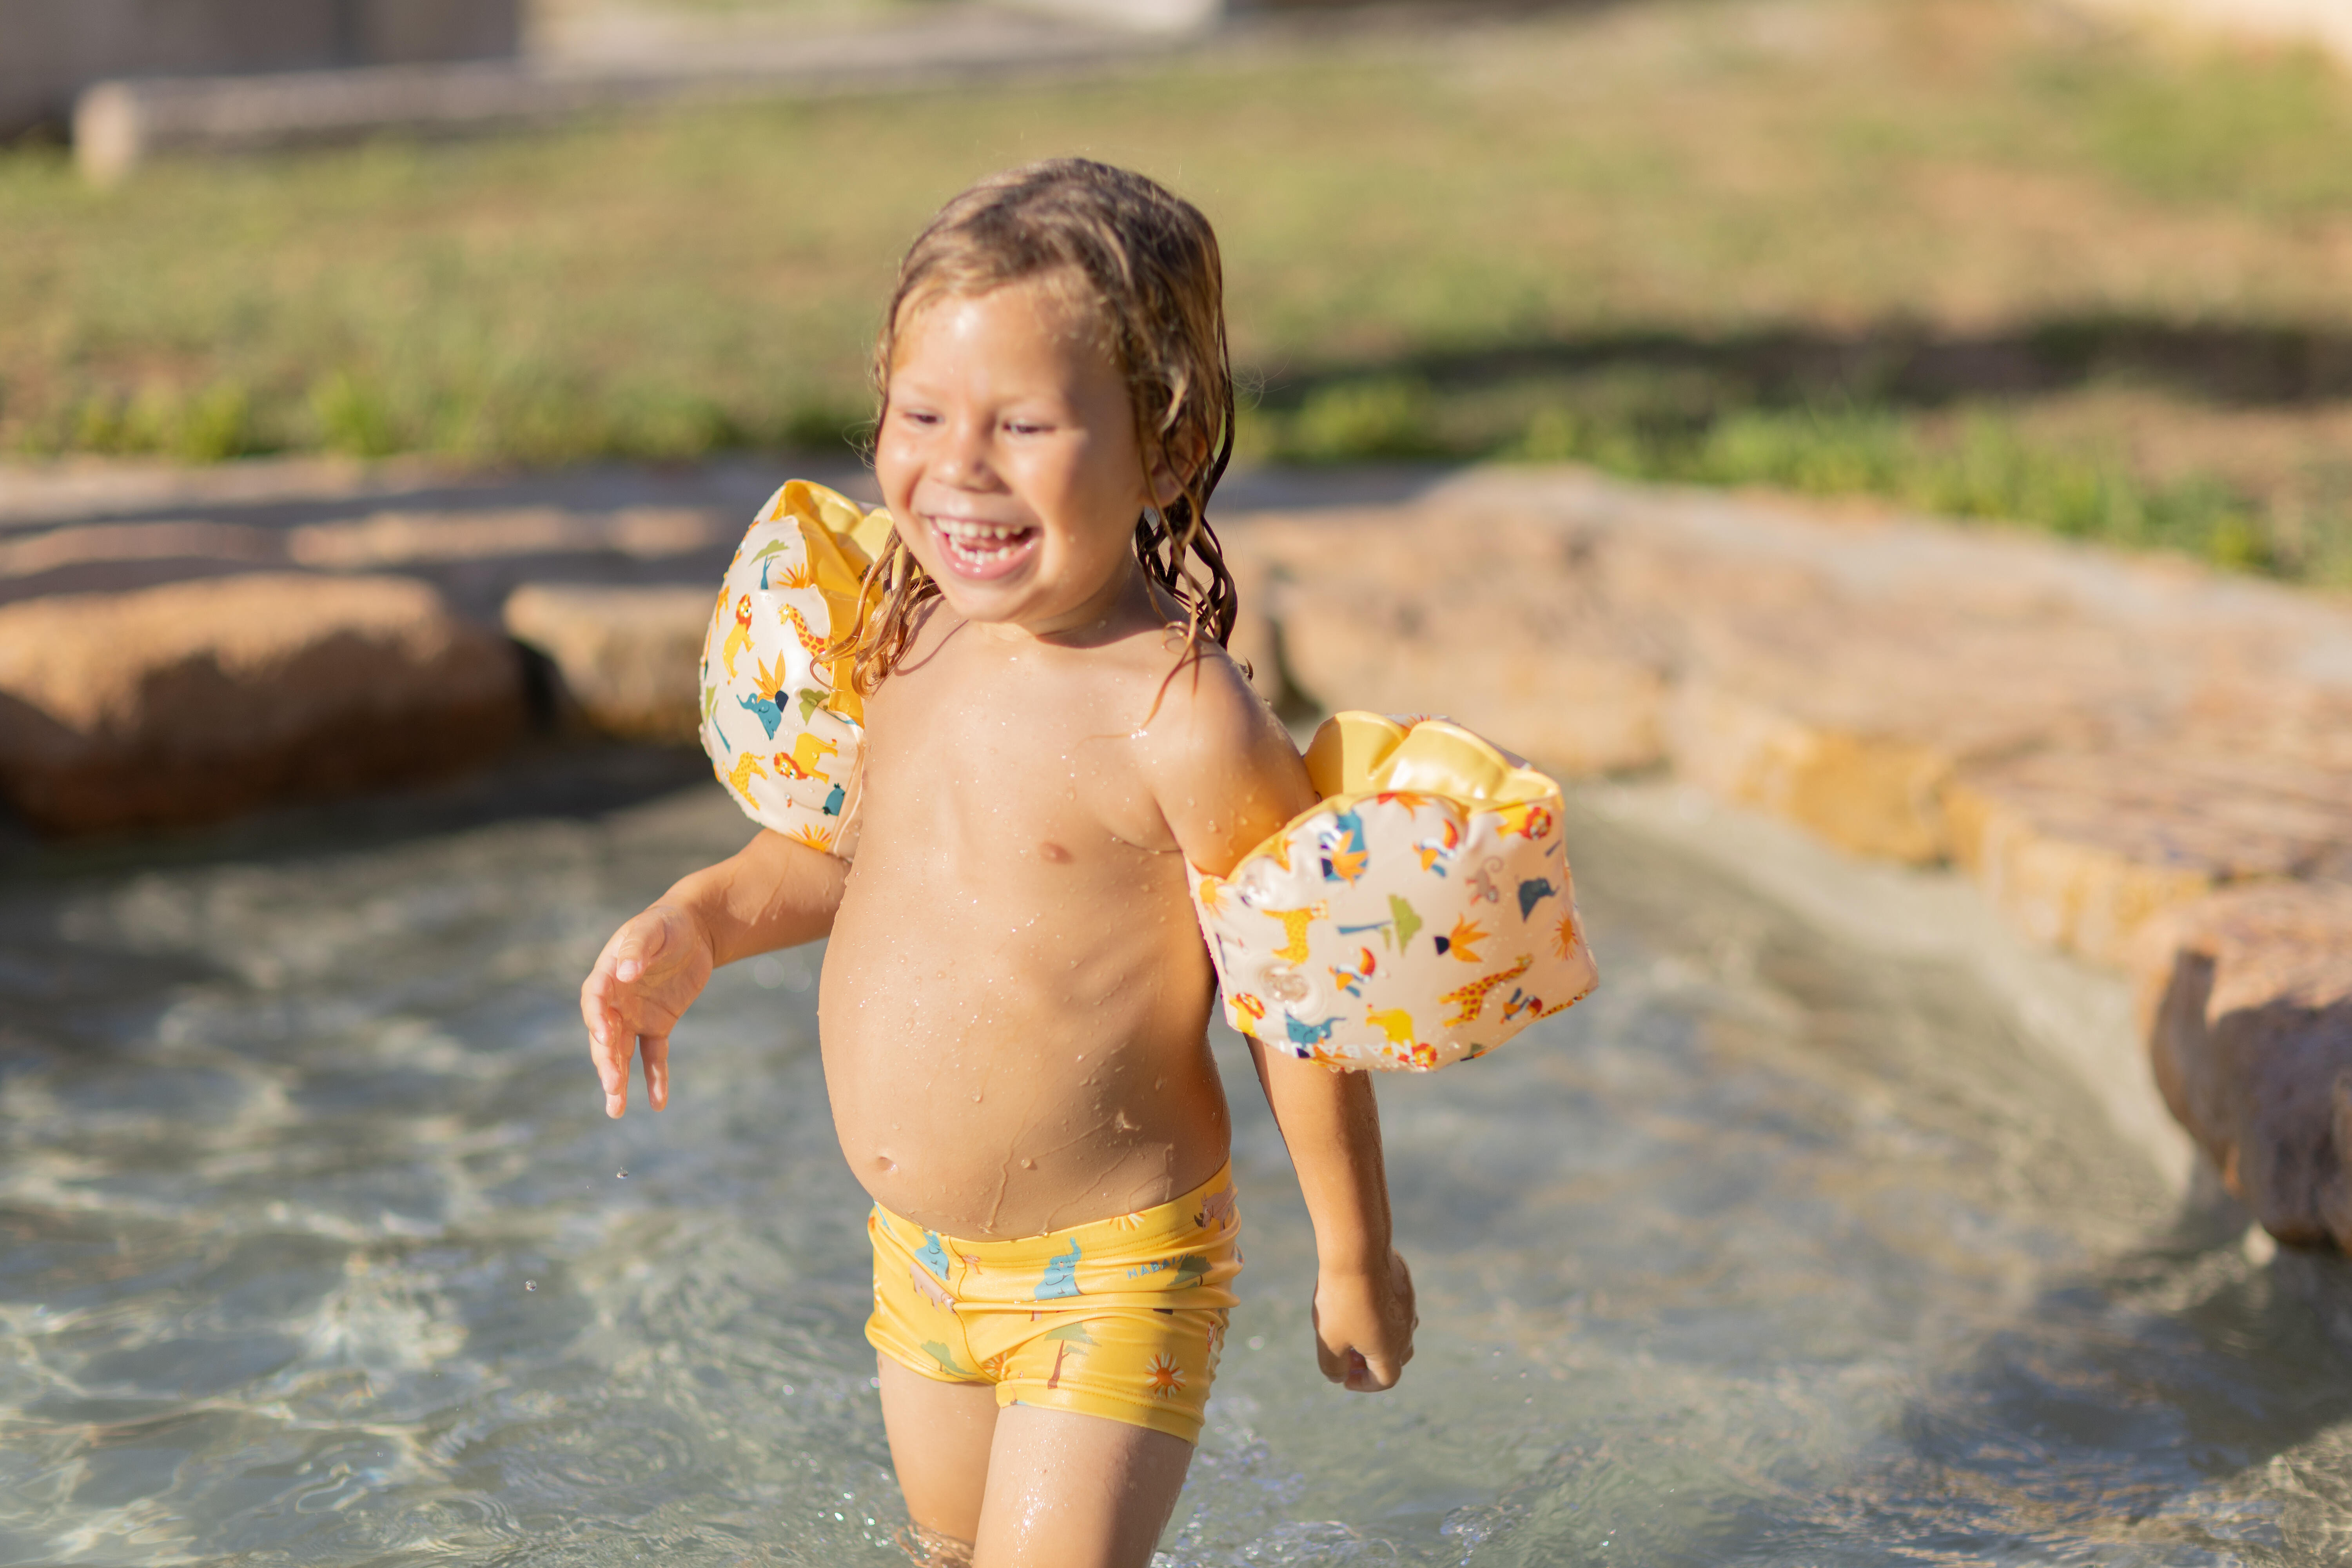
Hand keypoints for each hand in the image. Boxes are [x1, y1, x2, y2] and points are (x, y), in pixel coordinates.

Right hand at [580, 902, 713, 1117]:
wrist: (693, 930)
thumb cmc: (667, 924)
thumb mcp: (653, 928)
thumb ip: (637, 949)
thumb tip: (624, 973)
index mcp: (608, 975)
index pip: (595, 1000)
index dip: (597, 1019)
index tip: (605, 1037)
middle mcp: (616, 1001)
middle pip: (605, 1036)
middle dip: (606, 1061)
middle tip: (612, 1086)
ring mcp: (635, 1016)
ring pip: (623, 1053)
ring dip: (619, 1079)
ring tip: (616, 1109)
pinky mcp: (657, 1025)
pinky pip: (653, 1056)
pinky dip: (655, 1078)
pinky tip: (658, 1103)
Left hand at [1311, 1248, 1416, 1391]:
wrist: (1357, 1252)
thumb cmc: (1341, 1300)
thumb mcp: (1328, 1340)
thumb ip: (1332, 1367)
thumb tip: (1339, 1377)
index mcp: (1390, 1351)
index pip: (1385, 1380)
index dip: (1364, 1384)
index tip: (1344, 1376)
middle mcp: (1405, 1332)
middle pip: (1395, 1358)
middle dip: (1371, 1362)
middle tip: (1347, 1353)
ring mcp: (1408, 1308)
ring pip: (1398, 1332)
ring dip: (1377, 1338)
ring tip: (1351, 1327)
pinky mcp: (1404, 1287)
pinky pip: (1395, 1308)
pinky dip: (1379, 1314)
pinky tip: (1358, 1299)